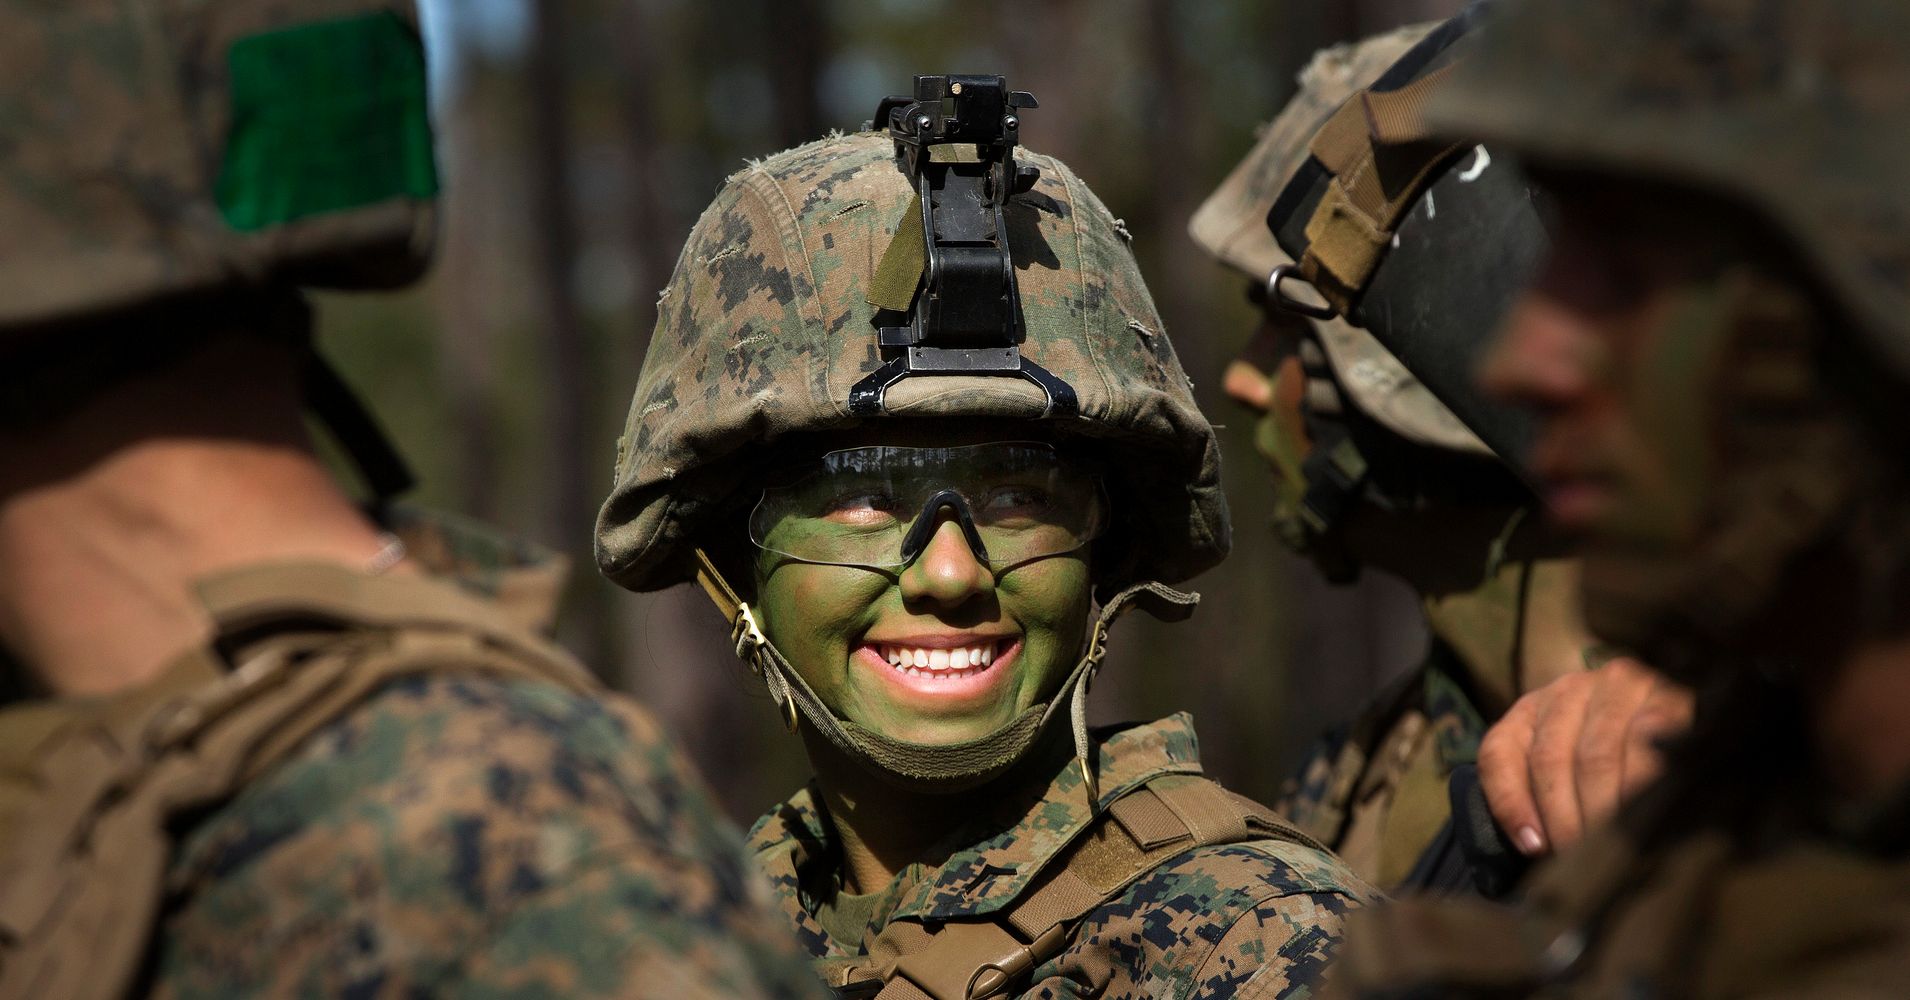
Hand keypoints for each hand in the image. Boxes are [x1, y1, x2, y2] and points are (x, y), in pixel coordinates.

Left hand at [1477, 656, 1692, 855]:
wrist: (1684, 717)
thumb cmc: (1613, 757)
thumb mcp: (1566, 770)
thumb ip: (1542, 797)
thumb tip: (1535, 849)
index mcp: (1530, 712)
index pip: (1500, 753)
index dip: (1510, 803)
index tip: (1532, 846)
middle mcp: (1567, 693)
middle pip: (1549, 760)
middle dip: (1562, 819)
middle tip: (1578, 861)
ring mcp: (1615, 690)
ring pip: (1595, 757)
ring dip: (1599, 810)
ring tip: (1609, 850)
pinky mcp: (1663, 697)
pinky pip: (1645, 746)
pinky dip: (1641, 786)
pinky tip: (1646, 812)